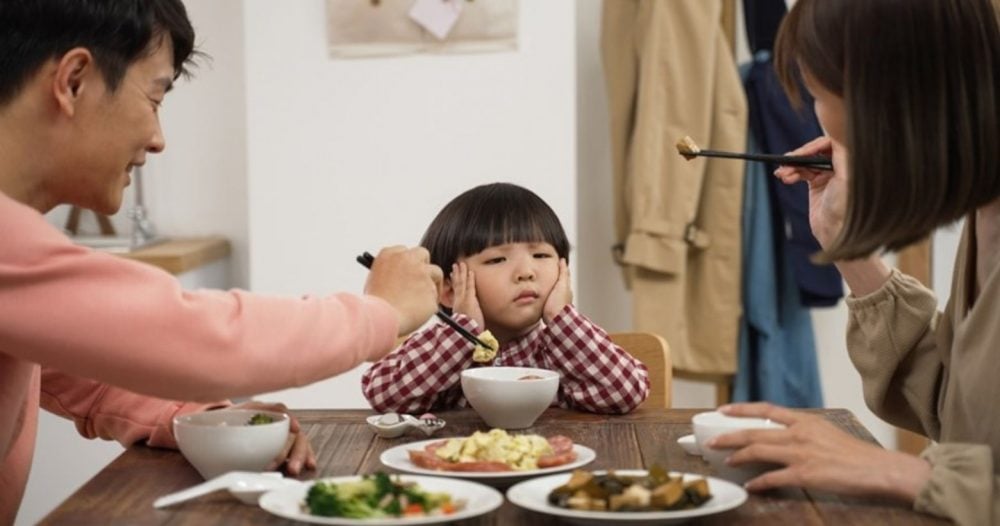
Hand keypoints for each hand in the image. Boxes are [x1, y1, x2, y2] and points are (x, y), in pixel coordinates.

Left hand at [228, 401, 315, 474]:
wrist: (221, 428)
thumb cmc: (226, 424)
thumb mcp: (222, 421)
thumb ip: (223, 424)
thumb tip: (220, 428)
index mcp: (260, 410)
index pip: (278, 409)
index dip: (288, 418)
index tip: (293, 429)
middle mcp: (275, 420)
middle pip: (290, 430)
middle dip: (291, 448)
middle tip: (285, 465)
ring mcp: (282, 432)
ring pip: (299, 440)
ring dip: (300, 455)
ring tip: (294, 470)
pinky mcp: (286, 444)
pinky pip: (301, 447)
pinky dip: (307, 455)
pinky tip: (310, 464)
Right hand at [364, 246, 442, 341]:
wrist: (380, 318)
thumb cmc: (373, 305)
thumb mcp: (373, 282)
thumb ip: (388, 274)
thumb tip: (400, 278)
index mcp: (389, 254)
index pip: (404, 251)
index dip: (407, 262)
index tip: (407, 271)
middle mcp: (407, 259)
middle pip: (422, 254)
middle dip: (423, 265)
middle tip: (422, 278)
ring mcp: (422, 272)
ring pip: (435, 273)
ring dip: (432, 284)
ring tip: (421, 302)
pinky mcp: (431, 288)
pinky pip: (434, 295)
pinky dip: (430, 303)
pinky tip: (417, 313)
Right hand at [450, 262, 483, 327]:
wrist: (465, 336)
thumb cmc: (465, 332)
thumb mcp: (461, 324)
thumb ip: (461, 318)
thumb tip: (460, 317)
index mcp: (456, 307)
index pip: (454, 292)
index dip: (453, 283)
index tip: (452, 276)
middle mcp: (458, 302)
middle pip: (456, 285)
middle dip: (456, 275)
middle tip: (455, 266)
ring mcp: (463, 300)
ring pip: (461, 283)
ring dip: (461, 273)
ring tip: (461, 264)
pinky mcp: (469, 300)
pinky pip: (470, 287)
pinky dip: (469, 279)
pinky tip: (470, 271)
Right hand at [543, 258, 572, 322]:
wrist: (555, 320)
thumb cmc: (558, 304)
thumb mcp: (561, 284)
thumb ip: (563, 273)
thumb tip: (563, 261)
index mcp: (566, 288)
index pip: (564, 276)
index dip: (561, 269)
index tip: (557, 263)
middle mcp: (563, 295)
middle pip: (560, 284)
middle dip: (555, 278)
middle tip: (549, 271)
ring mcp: (557, 302)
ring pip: (555, 291)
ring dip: (550, 287)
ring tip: (543, 283)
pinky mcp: (551, 309)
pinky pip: (549, 299)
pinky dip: (547, 295)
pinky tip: (542, 296)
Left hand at [710, 403, 929, 502]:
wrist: (878, 469)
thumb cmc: (856, 454)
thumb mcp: (827, 431)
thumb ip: (803, 431)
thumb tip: (784, 435)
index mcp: (805, 420)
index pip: (766, 410)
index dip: (742, 409)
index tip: (723, 410)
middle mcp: (799, 433)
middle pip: (755, 432)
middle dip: (729, 435)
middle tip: (712, 441)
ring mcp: (801, 453)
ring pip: (758, 451)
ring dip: (738, 456)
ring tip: (725, 460)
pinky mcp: (805, 474)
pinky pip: (774, 478)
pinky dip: (759, 482)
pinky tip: (751, 486)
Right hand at [773, 136, 848, 248]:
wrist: (837, 233)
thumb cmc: (845, 208)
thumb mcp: (845, 177)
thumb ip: (841, 153)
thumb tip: (837, 132)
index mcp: (851, 162)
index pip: (831, 143)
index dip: (813, 146)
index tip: (800, 153)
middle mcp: (841, 165)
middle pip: (816, 151)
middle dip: (800, 156)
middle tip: (786, 161)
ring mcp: (829, 174)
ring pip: (806, 162)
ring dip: (792, 166)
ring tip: (782, 174)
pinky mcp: (818, 184)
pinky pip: (801, 172)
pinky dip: (792, 173)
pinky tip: (785, 177)